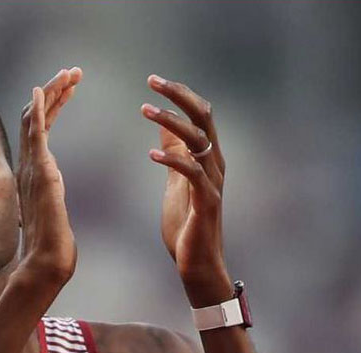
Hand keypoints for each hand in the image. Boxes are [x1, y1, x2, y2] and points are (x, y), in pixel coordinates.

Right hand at [14, 66, 82, 292]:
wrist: (47, 263)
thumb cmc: (53, 248)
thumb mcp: (54, 215)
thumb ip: (50, 200)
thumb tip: (51, 201)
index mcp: (35, 172)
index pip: (40, 129)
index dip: (53, 105)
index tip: (69, 87)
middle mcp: (29, 166)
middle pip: (35, 117)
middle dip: (54, 91)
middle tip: (73, 71)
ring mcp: (32, 168)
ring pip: (36, 119)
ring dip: (52, 93)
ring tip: (70, 73)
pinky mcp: (40, 174)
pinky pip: (36, 135)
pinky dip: (39, 110)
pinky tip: (44, 90)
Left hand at [141, 74, 232, 305]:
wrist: (198, 264)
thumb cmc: (187, 224)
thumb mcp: (176, 180)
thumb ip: (174, 151)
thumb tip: (163, 121)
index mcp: (208, 157)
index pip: (200, 114)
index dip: (180, 94)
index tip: (154, 80)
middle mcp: (215, 165)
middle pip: (203, 117)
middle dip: (178, 96)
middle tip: (152, 81)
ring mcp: (213, 183)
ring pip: (198, 140)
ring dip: (171, 122)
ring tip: (145, 109)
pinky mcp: (207, 202)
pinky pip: (192, 174)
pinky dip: (172, 160)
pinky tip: (152, 153)